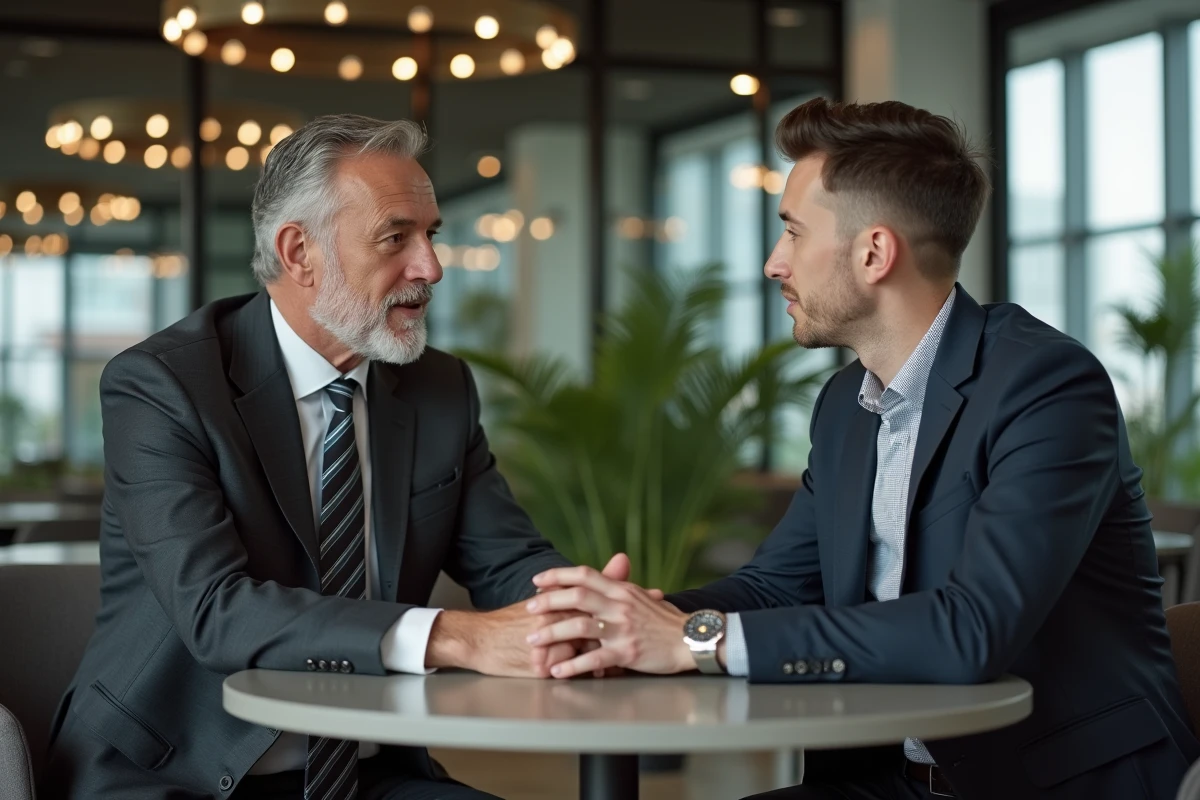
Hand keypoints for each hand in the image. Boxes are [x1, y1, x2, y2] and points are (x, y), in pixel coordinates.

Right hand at [425, 554, 648, 678]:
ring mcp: (550, 646)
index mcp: (561, 602)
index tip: (652, 597)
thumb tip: (620, 560)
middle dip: (627, 629)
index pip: (601, 599)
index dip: (628, 599)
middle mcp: (557, 622)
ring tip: (628, 657)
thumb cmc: (514, 620)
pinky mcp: (542, 668)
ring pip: (589, 653)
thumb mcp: (546, 599)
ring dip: (609, 656)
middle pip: (601, 626)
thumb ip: (580, 583)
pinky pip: (571, 672)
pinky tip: (600, 674)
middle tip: (651, 630)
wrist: (481, 641)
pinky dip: (587, 672)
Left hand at [525, 564, 693, 677]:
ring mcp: (622, 629)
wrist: (690, 639)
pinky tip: (557, 670)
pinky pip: (594, 659)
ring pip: (580, 627)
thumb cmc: (664, 620)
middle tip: (529, 609)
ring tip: (533, 642)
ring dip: (552, 634)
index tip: (538, 580)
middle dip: (549, 601)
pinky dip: (573, 665)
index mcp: (621, 590)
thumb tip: (599, 577)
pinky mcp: (626, 653)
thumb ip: (618, 586)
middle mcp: (619, 606)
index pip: (585, 574)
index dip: (558, 575)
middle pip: (577, 597)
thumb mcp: (641, 596)